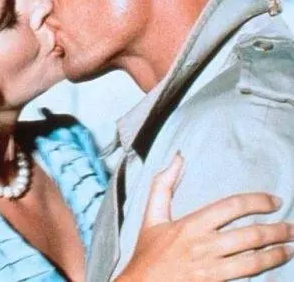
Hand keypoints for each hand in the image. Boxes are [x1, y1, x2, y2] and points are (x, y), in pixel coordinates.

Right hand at [116, 153, 293, 280]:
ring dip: (276, 255)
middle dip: (277, 231)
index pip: (232, 206)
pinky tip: (275, 271)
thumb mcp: (151, 216)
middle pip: (250, 235)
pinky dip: (263, 274)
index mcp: (191, 225)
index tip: (274, 201)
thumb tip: (178, 157)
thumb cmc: (148, 252)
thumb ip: (163, 185)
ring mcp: (211, 270)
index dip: (257, 201)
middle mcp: (204, 246)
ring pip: (254, 261)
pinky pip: (246, 279)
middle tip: (291, 228)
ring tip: (289, 249)